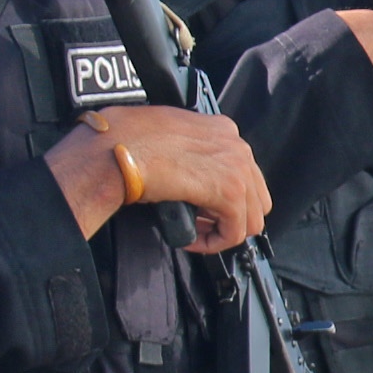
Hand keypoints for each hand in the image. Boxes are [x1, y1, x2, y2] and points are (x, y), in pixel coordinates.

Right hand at [52, 107, 270, 248]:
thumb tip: (188, 174)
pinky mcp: (229, 192)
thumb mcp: (167, 136)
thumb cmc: (126, 141)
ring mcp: (237, 167)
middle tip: (202, 226)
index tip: (202, 209)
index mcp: (222, 129)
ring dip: (223, 232)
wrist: (116, 149)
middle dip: (230, 217)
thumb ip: (187, 152)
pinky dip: (214, 243)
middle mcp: (236, 145)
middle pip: (256, 197)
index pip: (244, 172)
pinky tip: (192, 240)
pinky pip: (234, 232)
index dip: (223, 197)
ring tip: (196, 234)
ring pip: (251, 218)